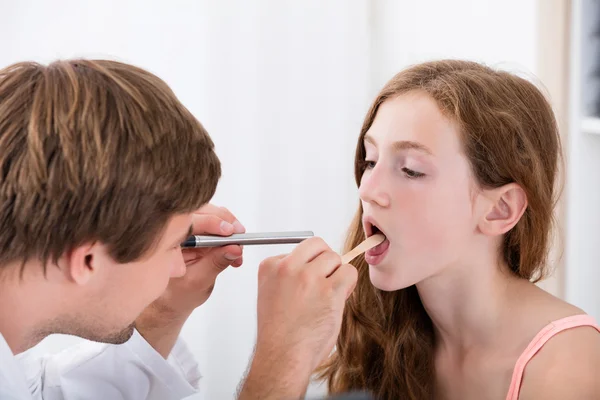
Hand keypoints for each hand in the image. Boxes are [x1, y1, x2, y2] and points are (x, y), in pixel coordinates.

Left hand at [154, 203, 245, 314]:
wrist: (172, 300)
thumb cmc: (178, 293)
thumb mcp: (199, 281)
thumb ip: (216, 263)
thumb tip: (234, 248)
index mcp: (168, 239)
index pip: (191, 221)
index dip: (213, 222)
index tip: (230, 232)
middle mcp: (176, 229)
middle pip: (204, 211)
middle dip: (225, 223)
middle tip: (239, 238)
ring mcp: (187, 228)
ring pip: (212, 214)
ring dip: (229, 228)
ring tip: (237, 249)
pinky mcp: (198, 231)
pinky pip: (216, 222)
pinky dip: (228, 234)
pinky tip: (233, 250)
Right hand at [238, 237, 357, 399]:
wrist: (282, 356)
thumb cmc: (280, 331)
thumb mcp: (272, 293)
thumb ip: (290, 274)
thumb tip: (321, 262)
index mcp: (270, 266)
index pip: (299, 249)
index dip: (308, 265)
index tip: (304, 285)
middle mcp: (287, 267)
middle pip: (318, 246)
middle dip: (325, 261)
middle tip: (323, 283)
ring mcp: (308, 277)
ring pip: (335, 258)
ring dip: (336, 274)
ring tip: (327, 295)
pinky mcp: (329, 290)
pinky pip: (349, 272)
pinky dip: (348, 284)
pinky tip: (338, 298)